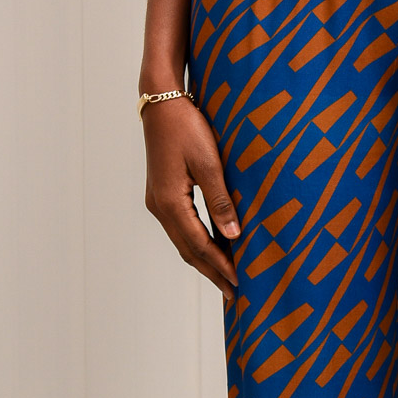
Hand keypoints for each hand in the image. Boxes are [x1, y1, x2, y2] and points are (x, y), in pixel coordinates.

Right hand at [143, 97, 239, 302]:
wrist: (162, 104)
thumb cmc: (187, 127)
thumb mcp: (209, 163)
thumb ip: (221, 201)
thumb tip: (234, 235)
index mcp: (170, 203)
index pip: (199, 245)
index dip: (221, 265)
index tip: (240, 281)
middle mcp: (160, 207)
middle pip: (188, 250)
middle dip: (212, 272)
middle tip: (233, 294)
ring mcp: (158, 202)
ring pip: (183, 242)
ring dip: (204, 261)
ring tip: (224, 278)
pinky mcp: (162, 194)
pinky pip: (181, 229)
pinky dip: (197, 244)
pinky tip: (211, 248)